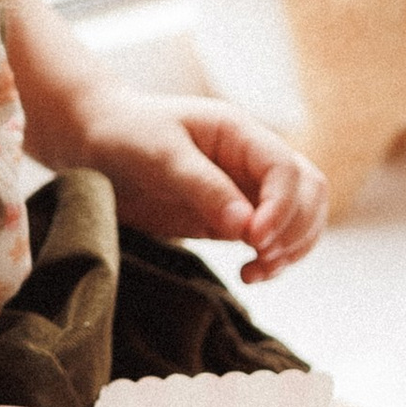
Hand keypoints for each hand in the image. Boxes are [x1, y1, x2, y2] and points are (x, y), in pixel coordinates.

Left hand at [77, 88, 327, 283]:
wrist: (96, 141)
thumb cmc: (126, 133)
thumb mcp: (160, 154)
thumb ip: (203, 187)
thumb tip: (246, 226)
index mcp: (241, 133)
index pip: (288, 170)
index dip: (283, 208)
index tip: (254, 239)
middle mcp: (252, 160)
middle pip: (310, 193)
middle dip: (296, 230)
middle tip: (260, 255)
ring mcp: (245, 190)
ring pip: (301, 217)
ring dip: (292, 248)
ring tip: (257, 270)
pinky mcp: (231, 218)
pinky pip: (271, 239)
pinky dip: (273, 260)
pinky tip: (249, 273)